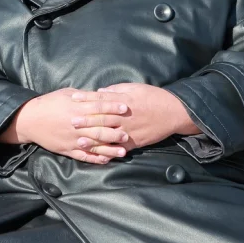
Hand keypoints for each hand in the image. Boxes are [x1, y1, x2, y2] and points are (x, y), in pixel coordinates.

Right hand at [1, 88, 130, 163]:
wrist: (30, 120)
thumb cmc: (49, 103)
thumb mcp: (66, 94)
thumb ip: (84, 96)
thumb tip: (100, 94)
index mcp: (76, 108)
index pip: (99, 107)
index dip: (113, 107)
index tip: (125, 107)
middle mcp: (76, 125)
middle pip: (99, 128)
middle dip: (115, 131)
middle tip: (128, 133)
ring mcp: (72, 139)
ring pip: (94, 145)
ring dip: (110, 149)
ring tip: (123, 151)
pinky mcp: (67, 150)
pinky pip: (83, 156)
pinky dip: (95, 159)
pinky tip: (106, 160)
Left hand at [74, 84, 196, 149]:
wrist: (173, 113)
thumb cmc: (154, 97)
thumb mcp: (135, 87)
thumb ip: (117, 90)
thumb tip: (101, 91)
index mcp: (123, 101)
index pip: (101, 99)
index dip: (86, 98)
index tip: (73, 98)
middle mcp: (124, 117)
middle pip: (101, 118)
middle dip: (85, 120)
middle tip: (70, 121)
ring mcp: (129, 131)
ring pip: (108, 135)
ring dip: (93, 138)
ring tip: (80, 140)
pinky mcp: (134, 142)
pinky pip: (119, 149)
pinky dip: (108, 152)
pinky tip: (98, 155)